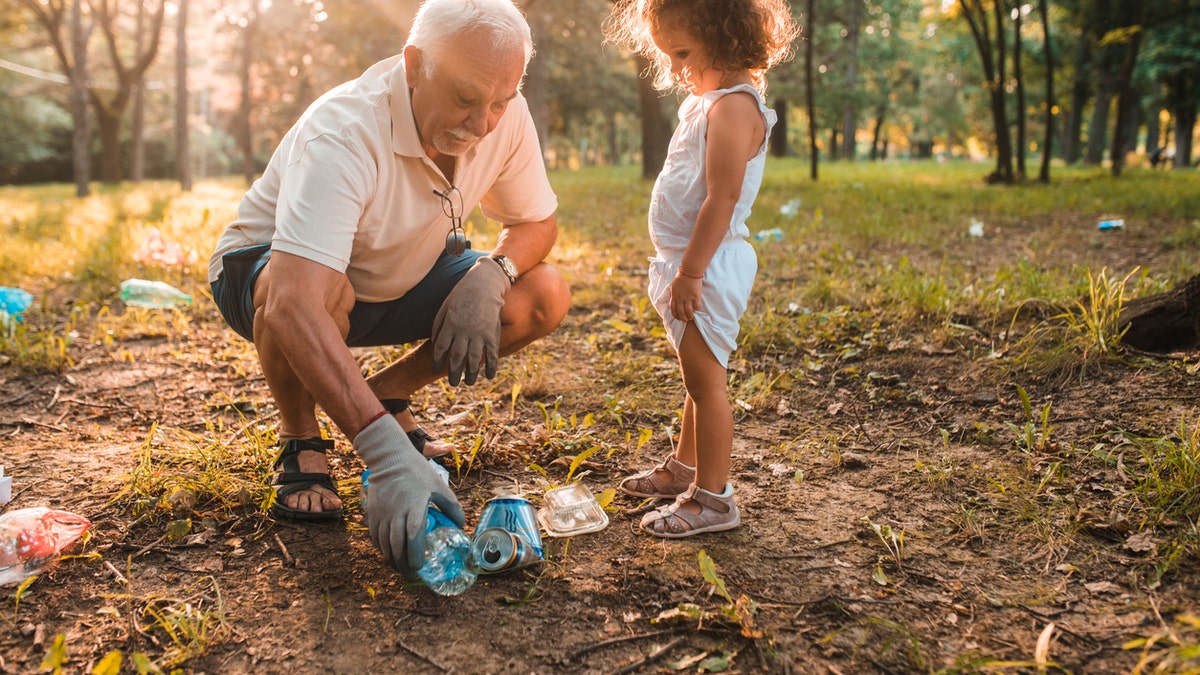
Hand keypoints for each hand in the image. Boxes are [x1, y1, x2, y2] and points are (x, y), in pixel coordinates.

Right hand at [353, 414, 463, 577]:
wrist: (389, 459)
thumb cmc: (417, 472)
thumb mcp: (439, 486)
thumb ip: (451, 506)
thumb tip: (461, 525)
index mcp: (415, 506)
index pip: (414, 536)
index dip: (415, 554)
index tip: (420, 567)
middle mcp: (396, 513)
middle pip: (397, 546)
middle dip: (404, 566)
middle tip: (412, 575)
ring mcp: (382, 514)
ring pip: (384, 545)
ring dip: (392, 561)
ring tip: (401, 569)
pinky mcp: (372, 514)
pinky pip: (375, 538)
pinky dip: (382, 550)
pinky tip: (390, 555)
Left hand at [431, 257, 510, 384]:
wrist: (484, 284)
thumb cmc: (462, 295)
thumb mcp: (445, 307)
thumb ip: (438, 325)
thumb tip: (434, 343)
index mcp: (449, 325)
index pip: (440, 349)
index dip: (437, 362)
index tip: (437, 371)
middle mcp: (463, 332)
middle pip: (456, 357)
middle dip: (454, 373)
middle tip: (453, 383)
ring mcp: (478, 333)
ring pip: (474, 359)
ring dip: (471, 373)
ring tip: (469, 382)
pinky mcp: (492, 333)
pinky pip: (491, 353)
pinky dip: (491, 366)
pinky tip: (488, 376)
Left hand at [669, 273, 702, 321]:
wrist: (689, 271)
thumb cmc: (681, 277)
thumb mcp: (673, 286)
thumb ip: (672, 294)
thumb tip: (672, 299)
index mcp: (674, 296)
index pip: (673, 309)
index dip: (675, 315)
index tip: (678, 318)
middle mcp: (680, 298)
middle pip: (681, 312)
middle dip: (683, 318)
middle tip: (686, 320)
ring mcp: (688, 297)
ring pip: (688, 311)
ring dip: (690, 316)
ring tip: (691, 317)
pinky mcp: (696, 295)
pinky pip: (697, 305)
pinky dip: (697, 308)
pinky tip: (697, 307)